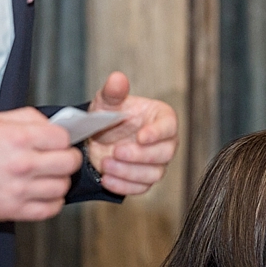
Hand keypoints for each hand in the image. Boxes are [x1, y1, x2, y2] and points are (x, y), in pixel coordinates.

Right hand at [0, 105, 76, 224]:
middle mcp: (22, 163)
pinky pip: (49, 210)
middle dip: (69, 159)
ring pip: (62, 188)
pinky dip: (53, 202)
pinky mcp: (13, 211)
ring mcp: (19, 189)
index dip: (64, 139)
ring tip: (50, 177)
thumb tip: (54, 125)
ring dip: (60, 181)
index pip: (63, 138)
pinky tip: (44, 194)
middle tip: (62, 158)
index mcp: (18, 137)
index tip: (59, 142)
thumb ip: (29, 117)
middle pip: (69, 163)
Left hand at [84, 71, 175, 196]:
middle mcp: (164, 142)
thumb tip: (117, 78)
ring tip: (106, 164)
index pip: (169, 126)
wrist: (96, 137)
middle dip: (140, 155)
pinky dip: (123, 186)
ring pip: (154, 174)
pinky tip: (106, 179)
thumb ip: (113, 91)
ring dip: (129, 172)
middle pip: (165, 153)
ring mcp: (156, 163)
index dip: (157, 133)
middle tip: (117, 151)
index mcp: (161, 118)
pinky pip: (140, 188)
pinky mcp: (144, 180)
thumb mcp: (107, 102)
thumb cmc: (108, 115)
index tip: (141, 136)